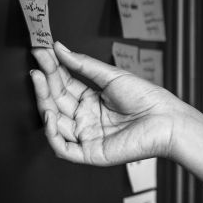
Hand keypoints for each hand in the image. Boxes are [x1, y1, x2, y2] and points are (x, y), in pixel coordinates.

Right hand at [30, 41, 179, 164]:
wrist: (167, 119)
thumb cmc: (147, 98)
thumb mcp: (112, 76)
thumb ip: (83, 65)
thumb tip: (59, 48)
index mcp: (92, 101)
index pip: (64, 85)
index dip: (51, 70)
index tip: (40, 51)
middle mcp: (86, 119)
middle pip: (57, 102)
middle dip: (44, 83)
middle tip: (36, 65)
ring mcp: (87, 137)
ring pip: (55, 123)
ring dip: (43, 103)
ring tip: (39, 80)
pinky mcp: (91, 153)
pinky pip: (63, 148)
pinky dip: (52, 134)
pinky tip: (49, 114)